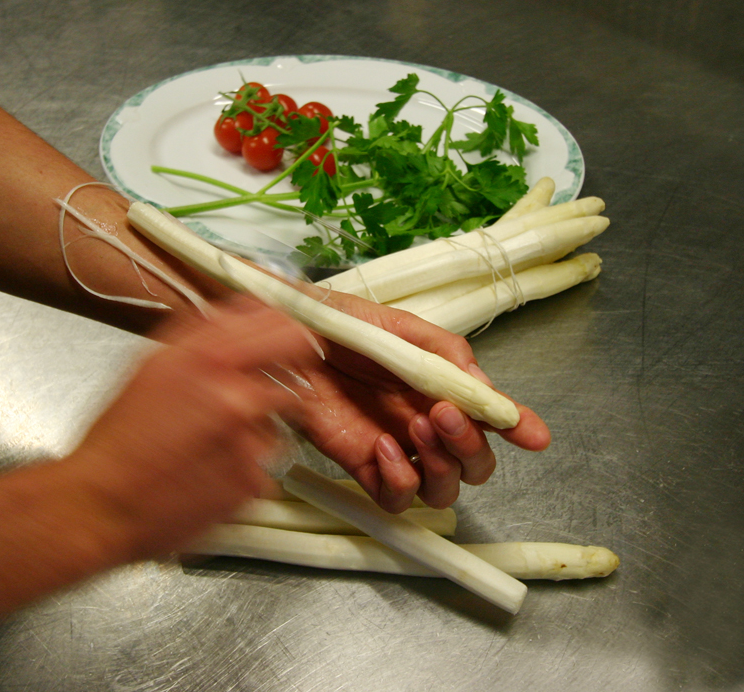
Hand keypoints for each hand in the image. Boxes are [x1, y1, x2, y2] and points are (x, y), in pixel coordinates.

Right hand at [66, 298, 317, 562]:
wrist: (102, 505)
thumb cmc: (118, 441)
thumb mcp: (151, 367)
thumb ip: (201, 337)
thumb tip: (242, 314)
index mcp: (202, 356)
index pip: (276, 319)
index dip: (287, 324)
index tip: (287, 332)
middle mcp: (232, 391)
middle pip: (297, 355)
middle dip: (292, 361)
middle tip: (275, 376)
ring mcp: (248, 437)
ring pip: (285, 413)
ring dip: (262, 421)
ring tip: (217, 439)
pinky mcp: (254, 479)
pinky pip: (268, 460)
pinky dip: (247, 463)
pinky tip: (212, 470)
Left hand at [284, 290, 549, 511]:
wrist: (288, 337)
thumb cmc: (342, 325)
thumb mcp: (398, 327)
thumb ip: (444, 354)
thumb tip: (483, 388)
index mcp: (441, 388)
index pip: (491, 417)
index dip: (518, 427)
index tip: (534, 435)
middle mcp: (425, 424)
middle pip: (474, 463)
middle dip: (471, 446)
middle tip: (444, 414)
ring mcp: (397, 448)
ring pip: (442, 488)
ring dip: (442, 467)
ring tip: (416, 428)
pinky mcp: (361, 466)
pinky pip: (395, 497)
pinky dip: (400, 482)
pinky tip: (385, 449)